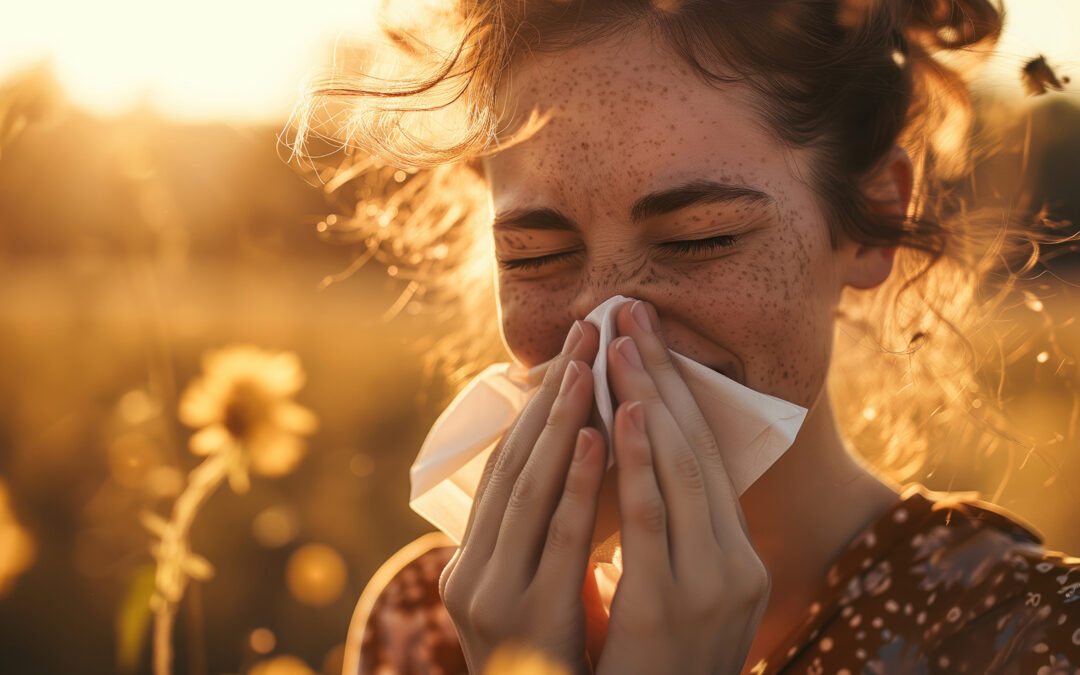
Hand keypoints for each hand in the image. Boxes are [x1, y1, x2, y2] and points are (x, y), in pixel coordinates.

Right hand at [439, 319, 605, 674]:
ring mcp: (493, 598)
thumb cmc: (554, 671)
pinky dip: (579, 484)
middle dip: (552, 396)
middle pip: (515, 466)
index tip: (569, 353)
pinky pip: (559, 540)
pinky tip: (600, 436)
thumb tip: (574, 480)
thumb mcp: (536, 602)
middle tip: (584, 332)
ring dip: (562, 422)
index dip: (536, 408)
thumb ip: (542, 549)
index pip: (504, 469)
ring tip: (589, 365)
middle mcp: (470, 574)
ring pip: (530, 491)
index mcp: (471, 564)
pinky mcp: (528, 622)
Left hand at [595, 300, 770, 674]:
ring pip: (681, 472)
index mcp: (737, 560)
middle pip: (698, 449)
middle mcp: (736, 566)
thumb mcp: (674, 600)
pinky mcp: (672, 606)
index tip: (646, 340)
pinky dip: (638, 463)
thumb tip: (636, 477)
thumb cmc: (653, 672)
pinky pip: (653, 520)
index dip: (676, 393)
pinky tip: (620, 415)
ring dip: (649, 401)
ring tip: (622, 343)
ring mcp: (712, 586)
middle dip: (662, 377)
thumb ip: (669, 545)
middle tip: (631, 314)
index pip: (708, 458)